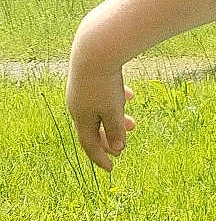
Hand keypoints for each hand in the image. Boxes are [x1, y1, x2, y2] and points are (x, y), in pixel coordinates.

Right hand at [65, 58, 136, 172]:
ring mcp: (81, 91)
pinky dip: (116, 98)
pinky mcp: (88, 77)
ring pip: (100, 111)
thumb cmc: (103, 85)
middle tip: (122, 149)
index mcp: (81, 118)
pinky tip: (130, 95)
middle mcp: (77, 106)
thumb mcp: (113, 112)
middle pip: (93, 129)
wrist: (94, 51)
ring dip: (116, 120)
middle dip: (109, 140)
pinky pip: (103, 94)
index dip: (100, 158)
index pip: (89, 144)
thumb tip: (117, 148)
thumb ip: (115, 130)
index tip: (111, 169)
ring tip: (132, 124)